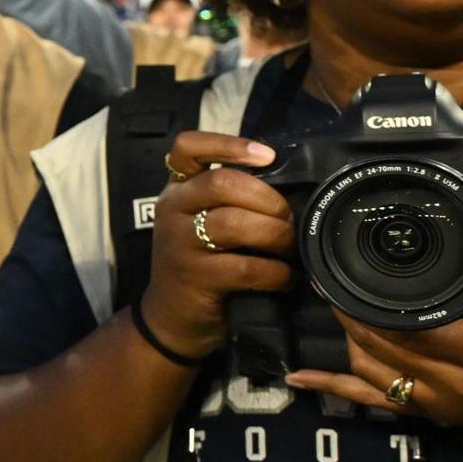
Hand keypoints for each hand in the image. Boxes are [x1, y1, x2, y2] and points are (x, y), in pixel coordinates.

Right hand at [138, 131, 294, 358]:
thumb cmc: (199, 264)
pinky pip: (246, 267)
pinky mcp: (195, 277)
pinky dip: (276, 272)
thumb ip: (228, 201)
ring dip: (276, 235)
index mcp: (177, 191)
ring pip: (235, 224)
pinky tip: (285, 278)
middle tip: (288, 219)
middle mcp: (172, 211)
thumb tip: (287, 184)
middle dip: (268, 199)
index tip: (266, 156)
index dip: (228, 144)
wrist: (172, 317)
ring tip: (290, 248)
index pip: (187, 148)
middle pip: (222, 184)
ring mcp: (180, 244)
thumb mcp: (200, 223)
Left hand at [286, 209, 462, 457]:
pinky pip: (387, 405)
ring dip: (346, 344)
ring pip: (376, 377)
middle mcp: (460, 388)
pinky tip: (306, 379)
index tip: (340, 272)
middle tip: (326, 280)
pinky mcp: (451, 420)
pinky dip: (345, 390)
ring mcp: (451, 409)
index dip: (367, 302)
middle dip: (348, 316)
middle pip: (380, 351)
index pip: (408, 327)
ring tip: (327, 307)